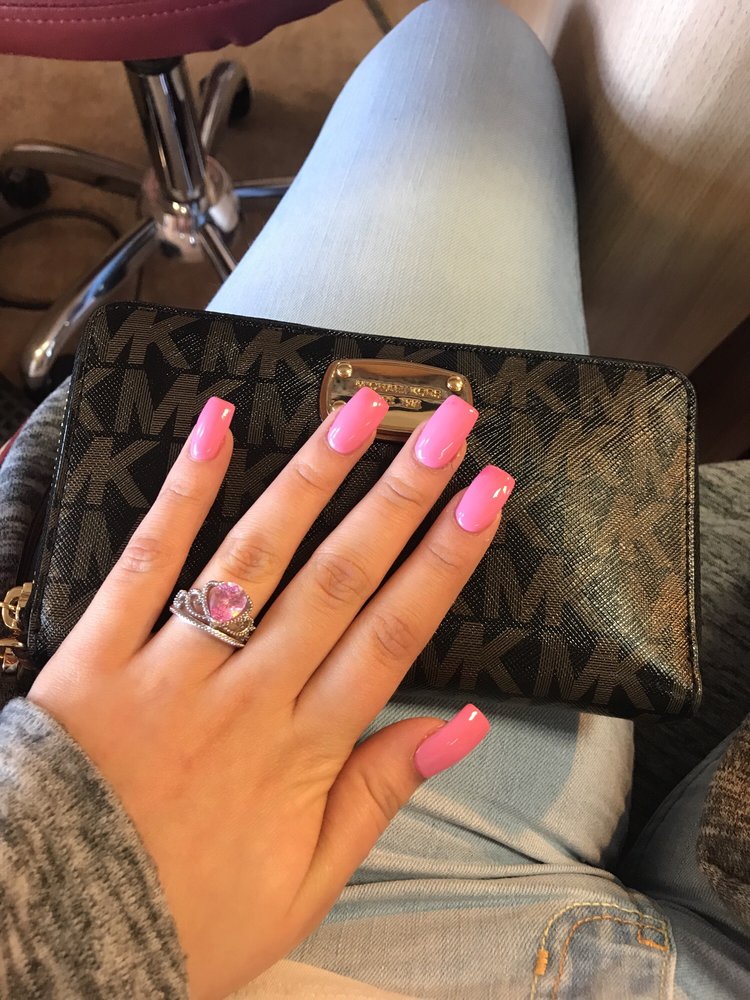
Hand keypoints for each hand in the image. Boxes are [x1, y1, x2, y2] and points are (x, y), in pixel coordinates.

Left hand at [29, 389, 513, 998]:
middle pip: (341, 577)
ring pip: (256, 554)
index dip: (447, 559)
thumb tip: (463, 725)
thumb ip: (382, 795)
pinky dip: (184, 491)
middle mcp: (246, 695)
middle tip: (449, 426)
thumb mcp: (308, 885)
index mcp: (303, 751)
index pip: (395, 634)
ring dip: (314, 477)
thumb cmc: (187, 914)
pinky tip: (217, 428)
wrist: (55, 935)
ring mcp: (171, 668)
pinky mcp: (99, 655)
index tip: (487, 497)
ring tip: (361, 411)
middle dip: (403, 494)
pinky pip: (147, 561)